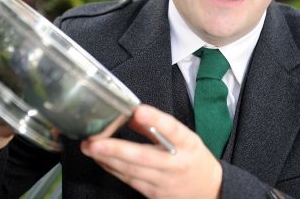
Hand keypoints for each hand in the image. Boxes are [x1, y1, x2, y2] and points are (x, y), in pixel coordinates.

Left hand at [81, 104, 221, 198]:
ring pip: (131, 171)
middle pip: (143, 157)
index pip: (172, 129)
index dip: (155, 120)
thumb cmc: (193, 158)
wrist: (209, 191)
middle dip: (115, 149)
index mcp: (188, 144)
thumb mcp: (185, 138)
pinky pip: (130, 181)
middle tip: (94, 141)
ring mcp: (165, 182)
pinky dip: (113, 169)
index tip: (138, 110)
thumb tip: (132, 114)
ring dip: (107, 159)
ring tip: (90, 148)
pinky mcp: (155, 194)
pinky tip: (101, 160)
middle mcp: (176, 164)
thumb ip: (159, 126)